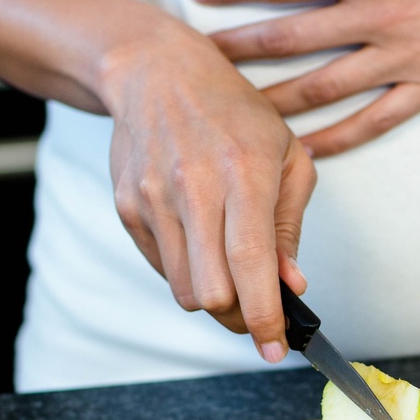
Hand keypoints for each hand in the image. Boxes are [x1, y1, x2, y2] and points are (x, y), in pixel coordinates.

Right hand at [98, 28, 314, 358]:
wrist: (156, 72)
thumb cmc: (232, 112)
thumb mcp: (285, 155)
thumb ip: (289, 225)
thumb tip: (291, 285)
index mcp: (242, 172)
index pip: (250, 264)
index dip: (264, 316)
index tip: (277, 347)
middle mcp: (193, 187)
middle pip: (212, 293)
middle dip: (240, 315)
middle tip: (258, 311)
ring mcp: (153, 199)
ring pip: (183, 290)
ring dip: (213, 296)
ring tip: (230, 270)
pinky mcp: (128, 207)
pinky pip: (161, 267)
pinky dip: (185, 270)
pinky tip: (199, 240)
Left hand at [192, 0, 419, 156]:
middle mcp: (383, 19)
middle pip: (291, 42)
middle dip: (238, 50)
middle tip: (197, 59)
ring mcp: (409, 59)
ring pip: (325, 89)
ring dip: (274, 99)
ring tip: (233, 108)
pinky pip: (376, 121)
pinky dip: (336, 139)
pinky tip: (302, 148)